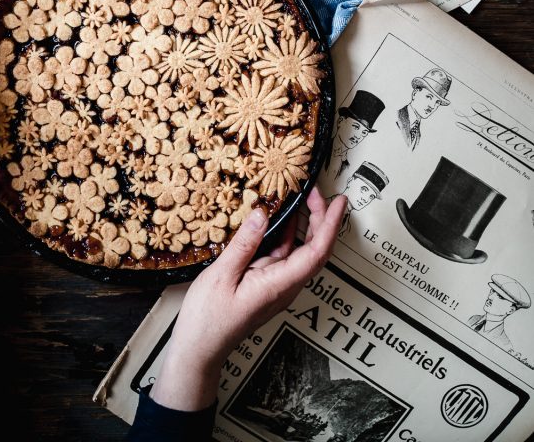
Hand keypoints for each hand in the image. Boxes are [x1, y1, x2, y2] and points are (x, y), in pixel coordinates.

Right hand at [150, 187, 345, 411]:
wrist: (200, 348)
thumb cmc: (209, 319)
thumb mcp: (222, 274)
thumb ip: (244, 243)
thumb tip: (261, 214)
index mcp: (279, 285)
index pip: (317, 251)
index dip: (330, 224)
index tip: (338, 203)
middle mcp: (284, 286)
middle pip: (315, 249)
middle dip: (320, 218)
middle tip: (316, 192)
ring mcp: (276, 285)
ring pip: (300, 251)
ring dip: (304, 224)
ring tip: (301, 198)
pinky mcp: (266, 284)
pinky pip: (283, 255)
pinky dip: (285, 234)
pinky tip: (278, 219)